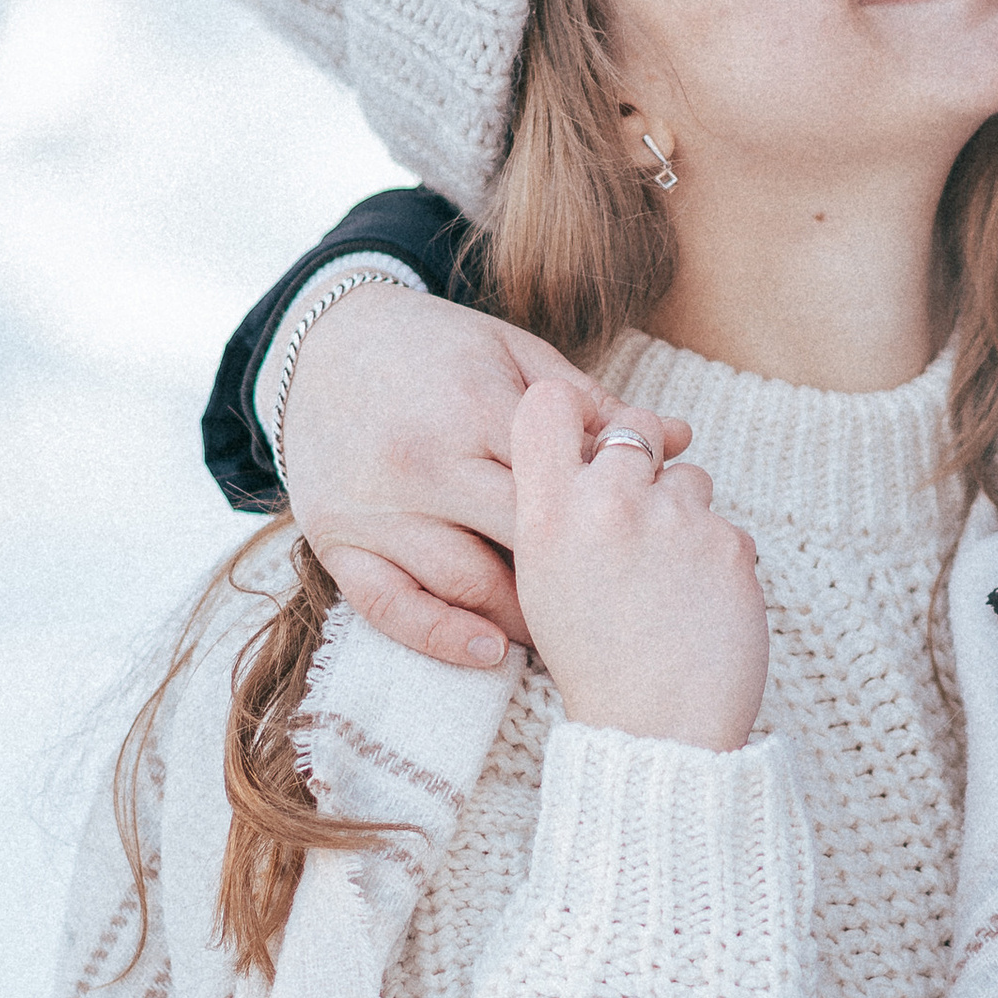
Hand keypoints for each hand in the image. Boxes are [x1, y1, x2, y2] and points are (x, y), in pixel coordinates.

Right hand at [277, 285, 689, 669]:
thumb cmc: (434, 348)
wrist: (320, 344)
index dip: (610, 516)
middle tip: (623, 609)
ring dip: (522, 617)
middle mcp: (421, 462)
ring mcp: (374, 508)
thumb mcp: (513, 355)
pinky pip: (388, 607)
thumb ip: (590, 404)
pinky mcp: (335, 542)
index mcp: (472, 408)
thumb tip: (677, 438)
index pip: (561, 480)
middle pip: (520, 539)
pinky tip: (489, 653)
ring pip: (462, 582)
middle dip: (576, 578)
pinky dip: (439, 636)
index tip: (645, 545)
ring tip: (568, 635)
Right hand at [510, 383, 767, 748]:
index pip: (547, 405)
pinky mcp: (729, 542)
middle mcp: (607, 503)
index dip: (570, 409)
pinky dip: (717, 558)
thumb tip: (595, 450)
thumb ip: (559, 508)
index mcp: (547, 512)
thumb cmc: (594, 658)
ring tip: (667, 580)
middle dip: (643, 458)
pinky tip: (698, 603)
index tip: (587, 432)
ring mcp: (673, 519)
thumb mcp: (544, 579)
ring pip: (689, 476)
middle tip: (638, 517)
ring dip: (684, 513)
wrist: (656, 729)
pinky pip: (726, 525)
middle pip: (634, 425)